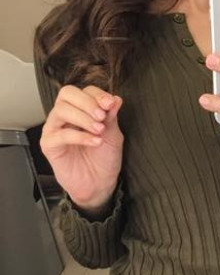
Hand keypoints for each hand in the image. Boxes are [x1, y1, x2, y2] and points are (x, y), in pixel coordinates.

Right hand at [40, 85, 123, 213]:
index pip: (83, 91)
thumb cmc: (104, 158)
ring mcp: (55, 129)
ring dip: (83, 118)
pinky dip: (80, 136)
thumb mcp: (113, 134)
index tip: (110, 104)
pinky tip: (94, 141)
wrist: (99, 183)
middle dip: (87, 102)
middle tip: (102, 117)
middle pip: (67, 94)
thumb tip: (115, 98)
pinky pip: (60, 134)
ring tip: (99, 131)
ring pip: (61, 110)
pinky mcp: (49, 145)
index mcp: (81, 110)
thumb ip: (111, 116)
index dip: (97, 95)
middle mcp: (65, 116)